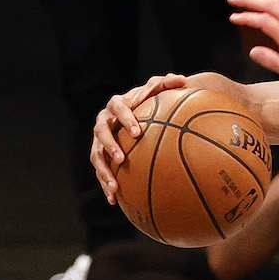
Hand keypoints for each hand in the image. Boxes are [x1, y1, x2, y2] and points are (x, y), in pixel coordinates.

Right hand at [91, 73, 187, 203]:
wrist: (139, 114)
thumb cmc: (151, 102)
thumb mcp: (160, 90)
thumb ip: (168, 83)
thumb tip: (182, 79)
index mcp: (117, 105)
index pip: (119, 108)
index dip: (126, 119)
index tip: (138, 131)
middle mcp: (104, 122)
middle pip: (101, 133)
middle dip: (110, 146)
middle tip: (122, 159)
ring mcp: (100, 140)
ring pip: (96, 155)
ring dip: (104, 171)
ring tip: (115, 187)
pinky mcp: (101, 156)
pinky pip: (100, 171)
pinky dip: (105, 184)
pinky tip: (114, 201)